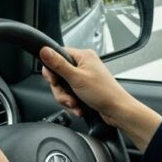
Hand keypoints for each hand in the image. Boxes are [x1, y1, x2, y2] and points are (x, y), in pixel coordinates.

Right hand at [40, 46, 161, 150]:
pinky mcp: (84, 89)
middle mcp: (83, 65)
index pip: (58, 55)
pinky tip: (79, 108)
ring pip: (63, 86)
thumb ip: (58, 64)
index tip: (53, 80)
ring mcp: (84, 77)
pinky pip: (70, 94)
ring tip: (75, 104)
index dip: (51, 69)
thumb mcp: (76, 78)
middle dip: (60, 90)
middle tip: (67, 96)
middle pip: (58, 74)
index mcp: (83, 56)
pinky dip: (72, 103)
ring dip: (66, 98)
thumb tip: (44, 50)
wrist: (118, 111)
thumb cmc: (104, 93)